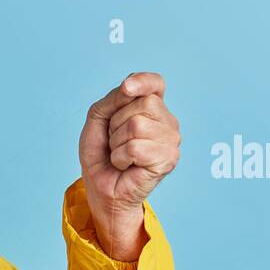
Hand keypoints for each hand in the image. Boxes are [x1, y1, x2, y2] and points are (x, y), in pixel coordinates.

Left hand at [77, 72, 180, 260]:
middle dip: (116, 123)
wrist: (100, 188)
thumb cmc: (101, 155)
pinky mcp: (168, 159)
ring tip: (120, 155)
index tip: (126, 88)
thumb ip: (112, 99)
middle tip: (115, 142)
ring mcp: (171, 140)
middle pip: (143, 102)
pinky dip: (121, 158)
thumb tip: (128, 87)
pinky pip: (136, 147)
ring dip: (117, 143)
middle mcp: (167, 122)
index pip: (156, 83)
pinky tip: (125, 166)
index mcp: (153, 109)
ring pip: (137, 125)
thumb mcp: (98, 120)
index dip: (142, 81)